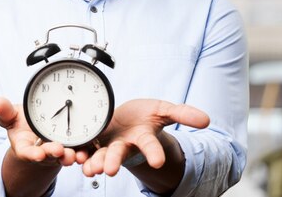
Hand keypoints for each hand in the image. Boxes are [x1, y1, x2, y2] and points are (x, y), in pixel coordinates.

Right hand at [0, 97, 76, 166]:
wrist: (38, 132)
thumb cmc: (24, 125)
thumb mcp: (13, 118)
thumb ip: (5, 112)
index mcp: (26, 147)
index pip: (28, 152)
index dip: (32, 154)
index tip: (37, 155)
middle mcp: (42, 152)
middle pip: (49, 155)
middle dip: (54, 153)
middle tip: (59, 150)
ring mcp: (58, 152)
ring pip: (65, 155)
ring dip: (70, 155)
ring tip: (74, 154)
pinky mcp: (72, 148)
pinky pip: (79, 150)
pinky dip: (83, 151)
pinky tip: (87, 149)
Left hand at [79, 99, 209, 176]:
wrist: (127, 119)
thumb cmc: (145, 116)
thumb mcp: (164, 110)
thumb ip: (183, 114)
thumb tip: (206, 119)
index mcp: (143, 136)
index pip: (150, 145)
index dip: (154, 152)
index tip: (158, 161)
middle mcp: (125, 144)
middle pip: (119, 154)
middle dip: (113, 162)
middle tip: (108, 171)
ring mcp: (108, 144)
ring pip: (99, 155)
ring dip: (93, 162)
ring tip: (89, 169)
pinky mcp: (93, 141)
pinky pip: (85, 149)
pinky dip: (79, 154)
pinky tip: (74, 156)